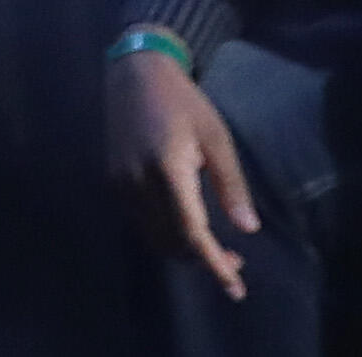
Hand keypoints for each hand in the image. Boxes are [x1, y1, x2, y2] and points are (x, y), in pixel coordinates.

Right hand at [104, 49, 259, 297]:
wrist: (135, 73)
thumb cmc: (183, 101)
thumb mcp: (216, 137)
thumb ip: (230, 185)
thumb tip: (248, 229)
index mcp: (168, 170)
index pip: (192, 232)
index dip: (214, 263)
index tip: (236, 288)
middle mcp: (138, 182)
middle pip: (170, 241)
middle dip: (201, 259)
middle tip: (234, 260)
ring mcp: (121, 183)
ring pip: (153, 236)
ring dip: (182, 249)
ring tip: (213, 247)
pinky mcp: (113, 180)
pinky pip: (141, 221)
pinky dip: (164, 232)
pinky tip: (184, 224)